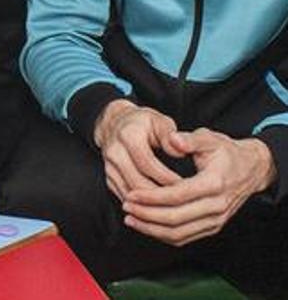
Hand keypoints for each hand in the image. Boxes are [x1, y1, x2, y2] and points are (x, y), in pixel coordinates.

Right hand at [93, 99, 181, 199]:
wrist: (117, 124)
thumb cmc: (144, 123)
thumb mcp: (161, 122)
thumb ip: (171, 136)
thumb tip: (181, 151)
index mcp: (128, 136)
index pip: (148, 164)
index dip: (168, 178)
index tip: (187, 187)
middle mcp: (114, 151)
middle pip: (137, 182)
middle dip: (160, 197)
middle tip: (182, 203)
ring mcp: (108, 166)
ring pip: (130, 193)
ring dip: (151, 205)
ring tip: (172, 208)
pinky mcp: (109, 177)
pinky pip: (125, 196)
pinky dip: (141, 206)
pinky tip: (158, 208)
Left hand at [121, 128, 275, 245]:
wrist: (250, 169)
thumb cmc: (226, 153)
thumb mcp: (210, 139)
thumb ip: (190, 139)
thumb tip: (173, 139)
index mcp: (214, 184)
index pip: (177, 196)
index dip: (151, 197)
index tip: (131, 194)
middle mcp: (216, 206)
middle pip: (176, 218)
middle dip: (147, 214)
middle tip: (126, 207)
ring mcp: (216, 220)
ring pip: (179, 233)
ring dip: (152, 229)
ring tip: (131, 219)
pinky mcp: (213, 226)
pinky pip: (186, 237)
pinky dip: (163, 235)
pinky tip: (146, 226)